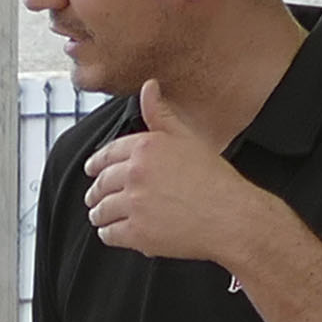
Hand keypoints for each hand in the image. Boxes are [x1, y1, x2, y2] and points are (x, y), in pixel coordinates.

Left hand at [81, 82, 264, 273]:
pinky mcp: (136, 233)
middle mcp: (136, 173)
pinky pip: (109, 234)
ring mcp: (134, 203)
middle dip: (95, 192)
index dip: (96, 163)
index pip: (108, 154)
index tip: (91, 169)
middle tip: (93, 197)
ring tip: (100, 217)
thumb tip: (149, 87)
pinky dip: (108, 234)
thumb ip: (162, 115)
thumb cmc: (215, 179)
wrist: (230, 216)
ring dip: (99, 214)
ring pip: (102, 210)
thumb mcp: (188, 138)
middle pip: (101, 183)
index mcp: (146, 147)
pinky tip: (112, 232)